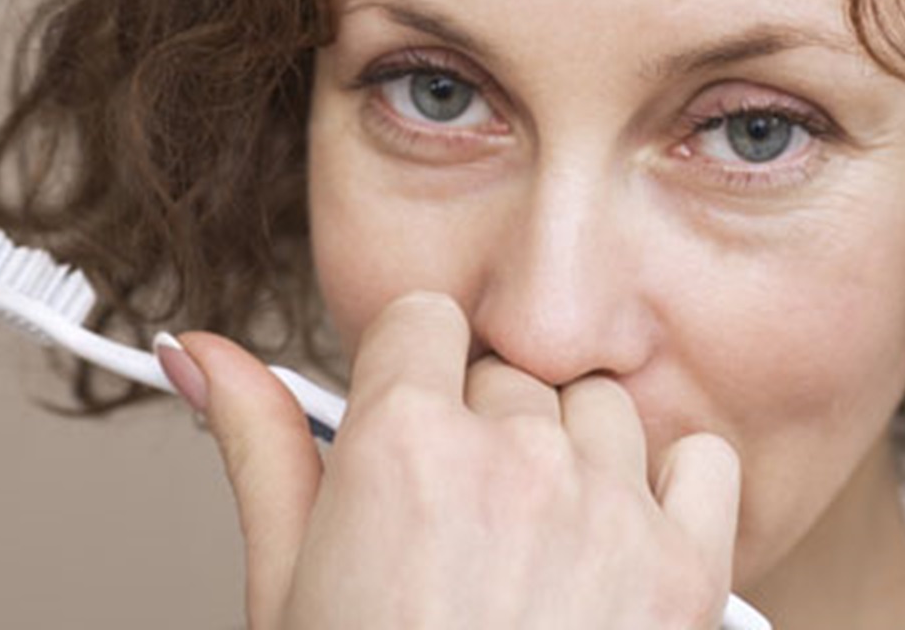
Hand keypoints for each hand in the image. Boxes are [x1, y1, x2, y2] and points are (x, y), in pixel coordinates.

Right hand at [169, 292, 740, 629]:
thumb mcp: (285, 585)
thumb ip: (260, 445)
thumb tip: (203, 352)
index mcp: (405, 448)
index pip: (425, 318)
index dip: (412, 370)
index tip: (413, 414)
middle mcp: (514, 459)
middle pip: (507, 373)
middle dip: (481, 428)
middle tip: (460, 521)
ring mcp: (609, 510)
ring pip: (597, 408)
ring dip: (569, 456)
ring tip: (533, 544)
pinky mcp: (687, 567)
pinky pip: (701, 461)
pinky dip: (668, 488)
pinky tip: (619, 541)